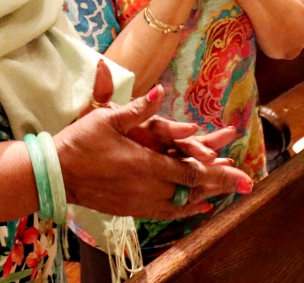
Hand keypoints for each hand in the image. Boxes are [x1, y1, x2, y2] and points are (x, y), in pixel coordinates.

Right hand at [56, 79, 251, 219]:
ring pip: (182, 204)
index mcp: (145, 163)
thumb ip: (138, 108)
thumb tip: (161, 90)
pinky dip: (185, 211)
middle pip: (193, 190)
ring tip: (225, 194)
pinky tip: (196, 208)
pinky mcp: (130, 209)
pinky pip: (166, 213)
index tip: (242, 173)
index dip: (219, 173)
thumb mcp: (107, 118)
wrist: (57, 173)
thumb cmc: (80, 142)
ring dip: (205, 197)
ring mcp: (140, 201)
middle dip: (221, 186)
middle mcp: (148, 187)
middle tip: (246, 184)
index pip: (191, 172)